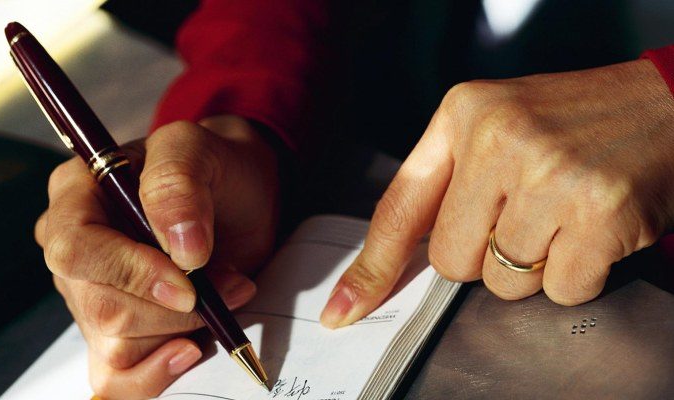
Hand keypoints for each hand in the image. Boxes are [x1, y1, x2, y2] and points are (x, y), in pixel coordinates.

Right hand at [34, 116, 278, 398]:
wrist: (240, 196)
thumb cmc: (214, 167)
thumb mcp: (199, 149)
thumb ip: (179, 183)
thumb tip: (181, 250)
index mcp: (78, 197)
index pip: (75, 249)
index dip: (130, 272)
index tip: (189, 281)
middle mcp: (76, 251)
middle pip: (102, 307)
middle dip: (176, 305)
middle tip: (229, 281)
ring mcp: (94, 296)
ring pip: (117, 345)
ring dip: (183, 328)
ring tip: (225, 293)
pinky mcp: (121, 331)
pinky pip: (118, 377)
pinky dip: (156, 374)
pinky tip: (190, 351)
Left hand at [321, 59, 673, 327]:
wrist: (666, 103)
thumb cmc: (574, 123)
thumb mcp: (497, 126)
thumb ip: (448, 182)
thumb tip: (399, 260)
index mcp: (462, 115)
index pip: (399, 208)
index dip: (371, 268)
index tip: (344, 309)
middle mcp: (499, 138)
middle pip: (451, 261)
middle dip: (484, 257)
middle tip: (524, 217)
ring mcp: (550, 174)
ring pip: (503, 283)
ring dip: (533, 266)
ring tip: (563, 216)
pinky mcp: (599, 212)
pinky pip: (559, 291)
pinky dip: (577, 274)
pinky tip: (593, 229)